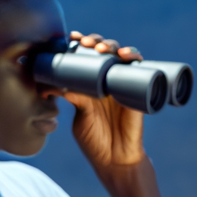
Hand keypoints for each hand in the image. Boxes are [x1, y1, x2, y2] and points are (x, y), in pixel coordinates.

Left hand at [65, 30, 145, 170]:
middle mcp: (106, 80)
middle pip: (102, 51)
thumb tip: (57, 85)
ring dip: (112, 46)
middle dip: (94, 42)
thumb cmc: (96, 140)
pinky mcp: (138, 89)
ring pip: (119, 55)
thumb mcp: (81, 118)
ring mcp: (122, 83)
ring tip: (102, 48)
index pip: (84, 57)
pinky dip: (134, 57)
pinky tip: (126, 54)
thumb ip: (75, 100)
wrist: (117, 160)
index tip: (70, 37)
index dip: (79, 44)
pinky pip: (138, 68)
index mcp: (90, 84)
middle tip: (85, 44)